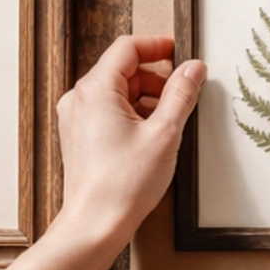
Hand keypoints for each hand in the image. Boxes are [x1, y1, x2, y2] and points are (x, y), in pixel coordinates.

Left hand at [53, 34, 204, 253]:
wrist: (95, 224)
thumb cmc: (123, 184)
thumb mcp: (164, 133)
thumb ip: (181, 95)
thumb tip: (193, 69)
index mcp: (96, 89)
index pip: (127, 47)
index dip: (158, 46)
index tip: (180, 53)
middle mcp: (79, 99)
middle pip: (123, 70)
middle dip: (156, 78)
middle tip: (182, 95)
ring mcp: (76, 118)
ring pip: (117, 92)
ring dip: (146, 99)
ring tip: (168, 123)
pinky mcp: (79, 137)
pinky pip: (108, 112)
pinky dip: (132, 115)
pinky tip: (151, 137)